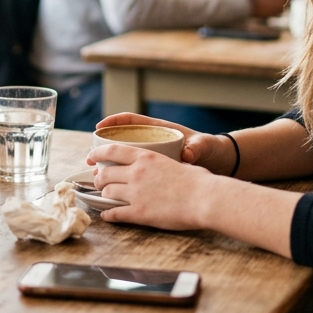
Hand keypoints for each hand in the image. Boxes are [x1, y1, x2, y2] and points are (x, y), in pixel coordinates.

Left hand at [87, 144, 220, 230]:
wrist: (205, 199)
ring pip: (107, 192)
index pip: (112, 150)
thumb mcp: (176, 163)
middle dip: (99, 178)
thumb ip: (160, 165)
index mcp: (145, 157)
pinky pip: (115, 213)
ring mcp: (136, 193)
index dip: (97, 153)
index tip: (91, 156)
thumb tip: (160, 168)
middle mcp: (136, 172)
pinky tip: (107, 216)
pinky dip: (108, 215)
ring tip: (105, 197)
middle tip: (99, 181)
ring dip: (104, 195)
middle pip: (105, 173)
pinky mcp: (139, 213)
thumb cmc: (199, 181)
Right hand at [95, 112, 234, 174]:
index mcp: (160, 130)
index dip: (113, 122)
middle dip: (103, 149)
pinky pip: (133, 173)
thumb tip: (189, 153)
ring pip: (124, 160)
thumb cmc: (209, 150)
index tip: (99, 127)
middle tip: (91, 159)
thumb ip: (195, 148)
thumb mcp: (203, 147)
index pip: (131, 121)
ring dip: (109, 167)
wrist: (220, 163)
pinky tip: (112, 190)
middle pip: (121, 142)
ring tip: (97, 176)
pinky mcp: (154, 171)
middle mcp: (152, 143)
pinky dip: (121, 180)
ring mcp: (152, 158)